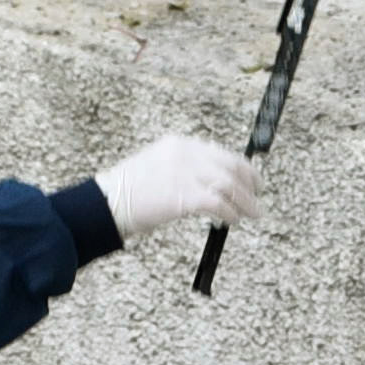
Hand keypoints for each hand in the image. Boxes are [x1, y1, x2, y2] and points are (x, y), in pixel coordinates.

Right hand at [101, 133, 259, 245]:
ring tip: (252, 213)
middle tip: (258, 197)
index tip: (251, 180)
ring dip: (245, 201)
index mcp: (179, 144)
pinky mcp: (184, 196)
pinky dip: (229, 213)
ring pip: (229, 185)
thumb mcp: (157, 168)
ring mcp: (185, 174)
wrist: (107, 202)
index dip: (241, 168)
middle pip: (231, 166)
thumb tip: (210, 184)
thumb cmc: (127, 192)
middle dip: (250, 183)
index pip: (221, 152)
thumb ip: (183, 169)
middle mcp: (186, 154)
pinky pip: (218, 203)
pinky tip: (229, 221)